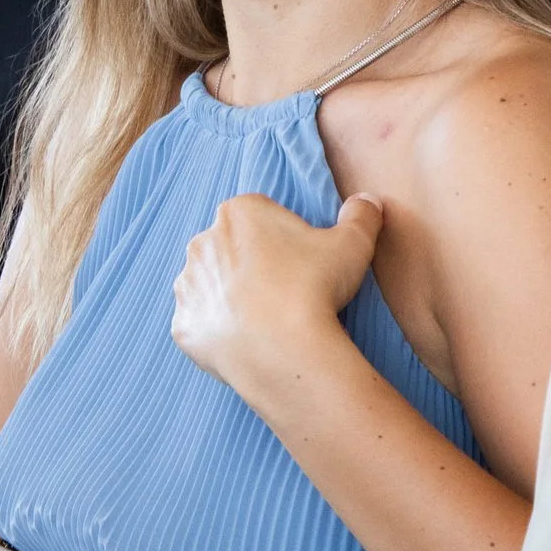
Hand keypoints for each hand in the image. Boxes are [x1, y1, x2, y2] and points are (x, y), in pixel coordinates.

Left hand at [170, 192, 383, 400]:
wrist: (281, 349)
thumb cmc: (314, 288)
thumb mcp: (353, 244)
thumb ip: (361, 216)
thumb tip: (368, 201)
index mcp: (238, 212)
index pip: (260, 217)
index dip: (283, 240)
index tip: (302, 264)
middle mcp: (202, 241)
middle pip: (230, 249)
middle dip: (251, 266)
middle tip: (285, 293)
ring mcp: (187, 285)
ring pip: (210, 286)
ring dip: (229, 298)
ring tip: (264, 320)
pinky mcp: (182, 325)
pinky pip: (200, 324)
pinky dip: (217, 332)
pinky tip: (244, 343)